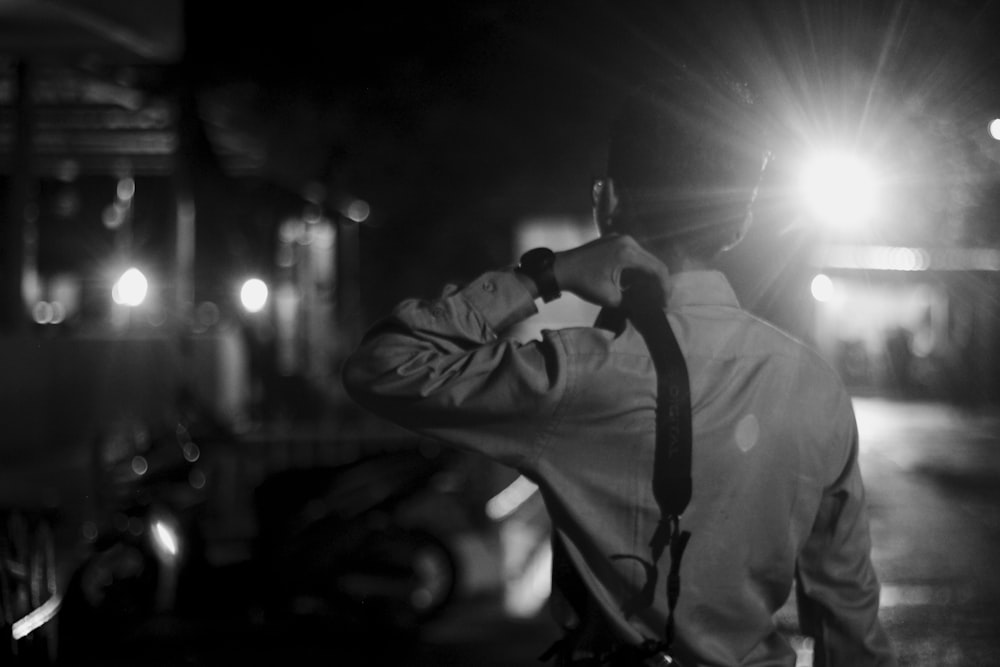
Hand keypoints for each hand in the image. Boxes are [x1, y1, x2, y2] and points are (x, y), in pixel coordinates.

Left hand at [553, 234, 669, 307]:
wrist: (559, 268)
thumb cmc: (583, 283)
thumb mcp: (610, 298)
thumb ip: (632, 302)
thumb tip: (645, 308)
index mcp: (628, 252)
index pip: (657, 269)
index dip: (665, 288)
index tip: (665, 305)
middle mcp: (628, 241)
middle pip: (653, 262)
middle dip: (658, 284)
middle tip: (660, 302)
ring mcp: (620, 239)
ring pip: (644, 259)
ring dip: (648, 277)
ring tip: (650, 296)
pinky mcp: (614, 241)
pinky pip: (633, 255)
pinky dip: (638, 270)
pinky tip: (637, 285)